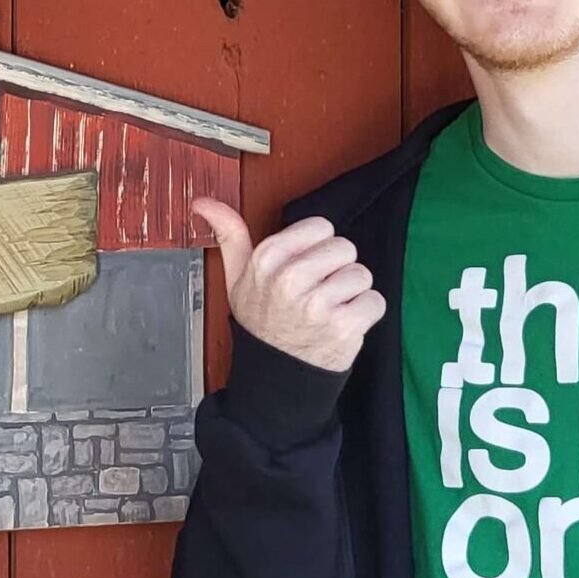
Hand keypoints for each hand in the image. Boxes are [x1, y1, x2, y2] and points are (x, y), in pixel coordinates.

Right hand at [190, 197, 383, 372]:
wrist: (273, 375)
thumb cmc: (260, 321)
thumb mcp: (237, 277)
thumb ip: (229, 234)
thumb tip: (204, 202)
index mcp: (267, 259)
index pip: (321, 227)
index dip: (317, 248)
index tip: (304, 268)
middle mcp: (290, 279)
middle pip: (345, 248)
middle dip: (336, 269)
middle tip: (317, 292)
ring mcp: (317, 304)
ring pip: (362, 275)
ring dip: (352, 294)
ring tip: (329, 310)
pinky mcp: (343, 327)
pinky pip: (375, 302)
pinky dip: (365, 314)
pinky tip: (342, 324)